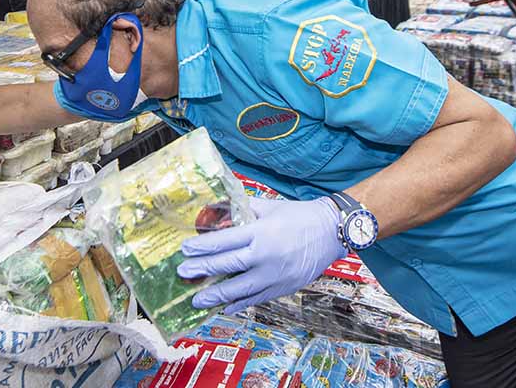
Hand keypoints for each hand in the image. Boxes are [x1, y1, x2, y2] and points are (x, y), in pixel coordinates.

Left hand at [177, 197, 345, 314]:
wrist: (332, 232)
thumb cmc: (299, 216)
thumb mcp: (269, 207)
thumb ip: (242, 210)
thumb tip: (218, 210)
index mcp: (260, 232)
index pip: (224, 241)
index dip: (202, 247)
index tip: (185, 250)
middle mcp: (265, 255)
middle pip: (227, 265)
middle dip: (202, 270)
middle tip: (183, 273)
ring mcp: (274, 275)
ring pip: (239, 289)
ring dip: (215, 295)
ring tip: (197, 299)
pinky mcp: (283, 287)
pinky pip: (257, 298)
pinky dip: (240, 304)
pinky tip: (225, 307)